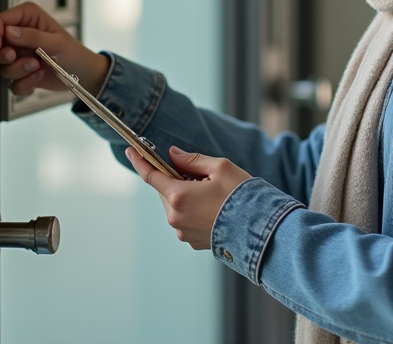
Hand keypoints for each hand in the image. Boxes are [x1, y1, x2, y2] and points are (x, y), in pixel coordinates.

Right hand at [0, 2, 109, 95]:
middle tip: (14, 56)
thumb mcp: (56, 42)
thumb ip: (32, 36)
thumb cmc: (74, 53)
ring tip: (36, 66)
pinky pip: (11, 83)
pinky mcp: (21, 73)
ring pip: (3, 66)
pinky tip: (38, 76)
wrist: (83, 75)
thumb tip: (8, 32)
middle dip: (5, 55)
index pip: (0, 21)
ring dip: (18, 70)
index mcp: (28, 18)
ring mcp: (20, 56)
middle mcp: (21, 36)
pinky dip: (24, 83)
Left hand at [127, 146, 251, 249]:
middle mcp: (176, 217)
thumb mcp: (220, 167)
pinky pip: (185, 219)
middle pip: (165, 190)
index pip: (151, 175)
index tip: (131, 150)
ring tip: (213, 194)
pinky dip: (192, 210)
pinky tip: (214, 208)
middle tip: (201, 175)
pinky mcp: (192, 241)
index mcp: (179, 196)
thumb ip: (192, 160)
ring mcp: (183, 232)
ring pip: (175, 205)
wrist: (260, 230)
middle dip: (176, 179)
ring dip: (185, 195)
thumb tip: (173, 155)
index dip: (140, 161)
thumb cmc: (242, 196)